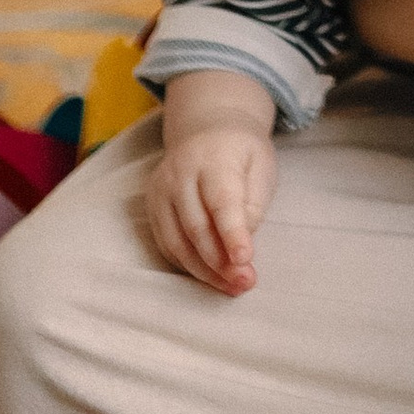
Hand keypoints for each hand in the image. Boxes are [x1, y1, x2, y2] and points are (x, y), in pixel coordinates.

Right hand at [143, 73, 278, 293]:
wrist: (206, 127)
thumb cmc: (241, 152)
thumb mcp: (261, 167)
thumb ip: (253, 206)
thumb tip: (239, 248)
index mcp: (214, 158)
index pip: (222, 201)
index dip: (233, 234)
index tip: (245, 260)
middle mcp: (180, 173)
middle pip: (197, 227)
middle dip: (221, 262)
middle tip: (245, 283)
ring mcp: (161, 190)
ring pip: (178, 242)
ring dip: (205, 271)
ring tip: (231, 286)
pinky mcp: (152, 205)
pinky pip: (167, 244)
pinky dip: (189, 264)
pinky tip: (211, 274)